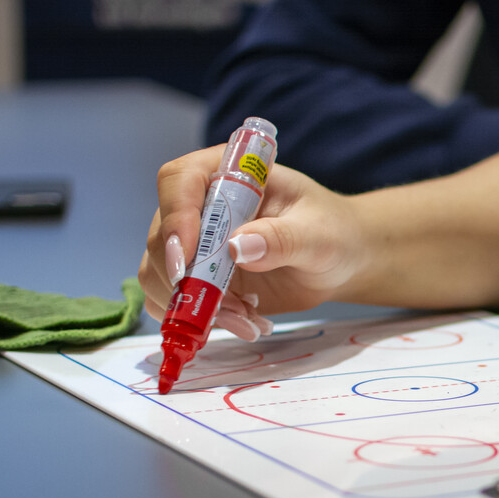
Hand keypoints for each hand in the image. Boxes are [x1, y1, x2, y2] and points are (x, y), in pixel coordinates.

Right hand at [138, 146, 366, 338]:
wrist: (340, 260)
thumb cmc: (332, 232)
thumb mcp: (318, 234)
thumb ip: (283, 239)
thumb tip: (237, 247)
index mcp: (229, 174)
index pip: (179, 180)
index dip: (176, 216)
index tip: (188, 256)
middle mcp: (203, 206)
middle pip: (162, 235)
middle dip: (186, 278)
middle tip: (231, 307)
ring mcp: (197, 245)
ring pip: (159, 274)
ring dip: (194, 305)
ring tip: (248, 319)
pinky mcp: (199, 279)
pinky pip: (176, 302)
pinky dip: (200, 320)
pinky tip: (245, 323)